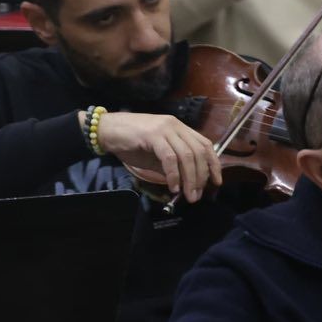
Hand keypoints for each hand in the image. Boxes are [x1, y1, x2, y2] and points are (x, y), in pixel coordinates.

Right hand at [96, 111, 223, 202]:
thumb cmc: (130, 142)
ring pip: (186, 156)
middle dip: (201, 176)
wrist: (105, 130)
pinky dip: (174, 174)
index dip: (213, 164)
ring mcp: (165, 129)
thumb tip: (188, 182)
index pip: (205, 145)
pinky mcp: (153, 135)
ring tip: (188, 195)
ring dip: (190, 178)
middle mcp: (176, 126)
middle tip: (198, 195)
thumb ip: (173, 163)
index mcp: (180, 128)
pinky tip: (174, 186)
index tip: (216, 181)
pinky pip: (169, 158)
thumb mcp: (156, 153)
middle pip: (198, 152)